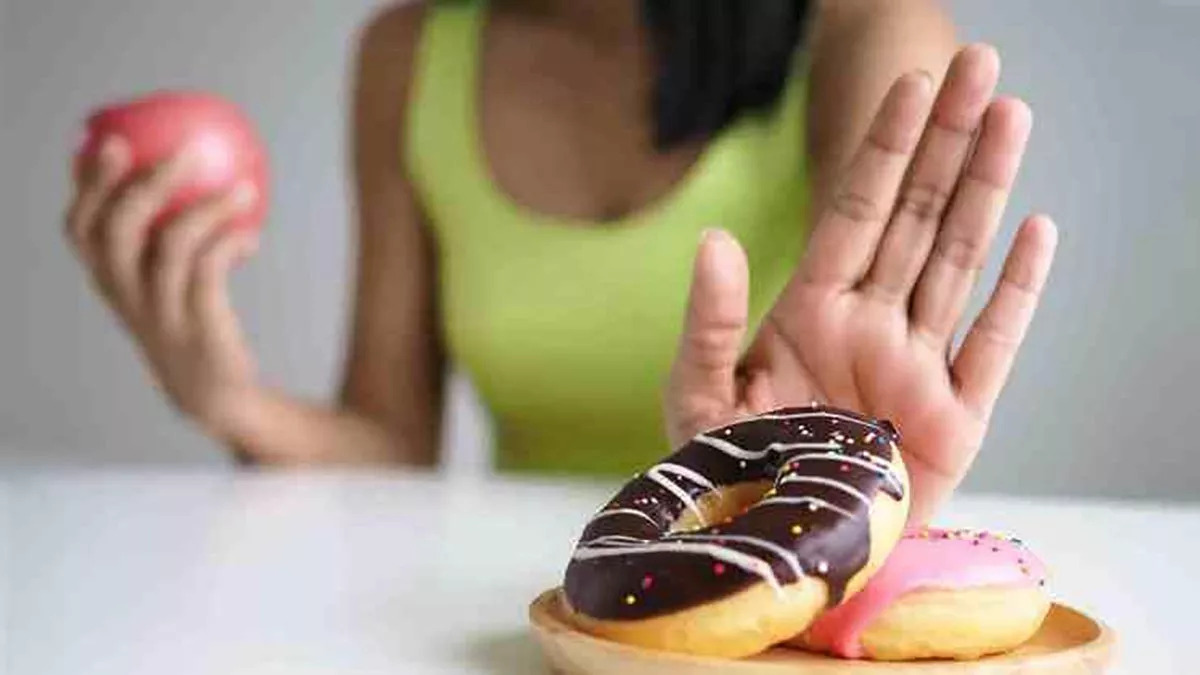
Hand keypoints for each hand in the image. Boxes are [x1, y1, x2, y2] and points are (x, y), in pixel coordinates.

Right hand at [65, 137, 262, 438]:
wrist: (216, 394)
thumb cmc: (194, 322)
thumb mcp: (168, 281)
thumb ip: (166, 236)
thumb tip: (193, 170)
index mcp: (110, 280)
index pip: (80, 227)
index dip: (88, 184)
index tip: (108, 139)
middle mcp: (125, 295)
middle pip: (116, 229)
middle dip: (143, 182)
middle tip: (183, 151)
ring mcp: (159, 313)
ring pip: (171, 245)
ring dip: (210, 208)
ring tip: (244, 187)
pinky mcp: (197, 327)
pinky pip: (211, 271)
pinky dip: (231, 243)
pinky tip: (252, 233)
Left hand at [665, 45, 1057, 523]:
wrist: (772, 554)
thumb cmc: (728, 478)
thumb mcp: (698, 397)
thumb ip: (708, 321)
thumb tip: (715, 239)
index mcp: (811, 312)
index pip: (854, 211)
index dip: (884, 148)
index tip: (911, 86)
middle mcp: (870, 326)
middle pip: (917, 216)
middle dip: (947, 142)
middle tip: (980, 65)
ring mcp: (916, 367)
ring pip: (958, 260)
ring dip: (986, 189)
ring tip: (1010, 116)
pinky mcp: (955, 421)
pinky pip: (993, 345)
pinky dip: (1017, 292)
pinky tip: (1037, 231)